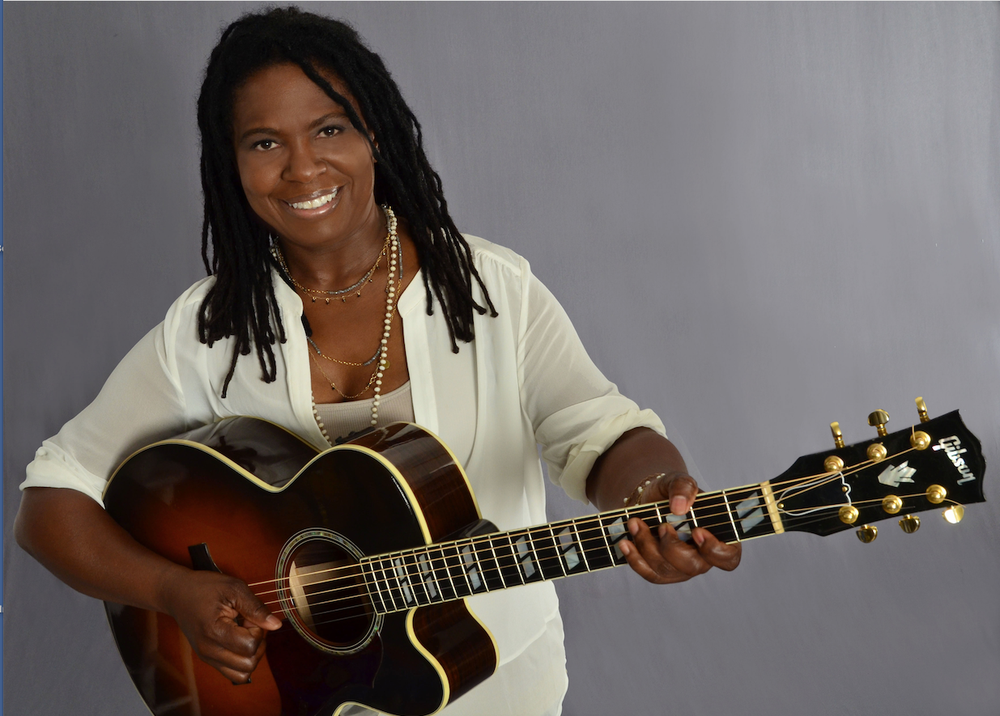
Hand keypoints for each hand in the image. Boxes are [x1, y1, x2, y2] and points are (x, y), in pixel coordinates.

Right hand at [160, 568, 282, 683]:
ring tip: (245, 633)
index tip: (249, 616)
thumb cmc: (205, 587)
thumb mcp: (234, 589)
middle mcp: (209, 650)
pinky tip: (238, 639)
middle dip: (257, 644)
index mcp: (214, 631)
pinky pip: (233, 673)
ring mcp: (207, 657)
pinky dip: (242, 660)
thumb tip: (276, 625)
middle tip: (249, 624)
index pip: (250, 645)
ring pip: (242, 674)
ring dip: (251, 655)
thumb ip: (256, 608)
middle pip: (248, 665)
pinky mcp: (208, 659)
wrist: (178, 593)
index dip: (257, 629)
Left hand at [618, 473, 741, 583]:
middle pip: (692, 567)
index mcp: (718, 538)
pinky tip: (625, 543)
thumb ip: (684, 487)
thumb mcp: (678, 481)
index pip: (727, 557)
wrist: (650, 500)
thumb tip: (680, 506)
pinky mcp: (661, 572)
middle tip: (661, 526)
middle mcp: (702, 558)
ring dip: (647, 546)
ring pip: (666, 570)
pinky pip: (649, 574)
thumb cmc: (672, 492)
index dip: (714, 550)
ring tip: (635, 523)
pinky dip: (635, 559)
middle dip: (671, 547)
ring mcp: (681, 569)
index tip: (697, 531)